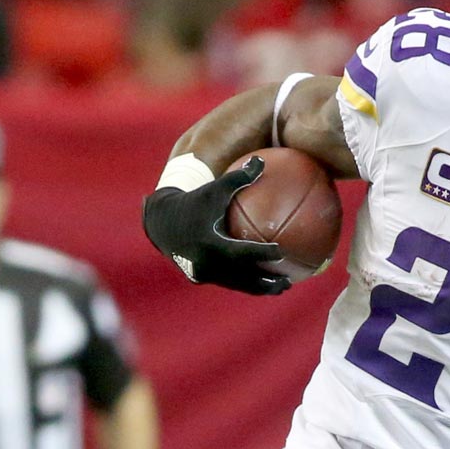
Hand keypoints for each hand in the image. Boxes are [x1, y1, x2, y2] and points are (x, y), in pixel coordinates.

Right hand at [142, 156, 290, 294]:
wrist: (161, 221)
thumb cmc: (194, 201)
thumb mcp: (214, 189)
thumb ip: (239, 177)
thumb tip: (262, 160)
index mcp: (211, 243)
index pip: (241, 251)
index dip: (262, 253)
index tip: (282, 252)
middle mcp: (207, 262)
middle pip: (243, 278)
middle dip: (267, 283)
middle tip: (288, 282)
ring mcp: (204, 273)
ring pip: (237, 285)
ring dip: (260, 288)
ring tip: (282, 287)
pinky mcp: (201, 278)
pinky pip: (228, 282)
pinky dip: (246, 283)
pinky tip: (264, 281)